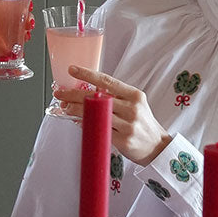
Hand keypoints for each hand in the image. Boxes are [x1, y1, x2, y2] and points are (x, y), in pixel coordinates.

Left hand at [56, 66, 172, 166]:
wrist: (157, 146)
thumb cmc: (142, 123)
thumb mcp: (134, 103)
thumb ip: (115, 96)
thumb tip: (89, 90)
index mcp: (134, 95)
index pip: (107, 81)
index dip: (87, 74)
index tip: (72, 70)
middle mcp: (132, 108)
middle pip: (98, 97)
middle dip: (75, 94)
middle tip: (60, 93)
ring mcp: (128, 125)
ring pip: (96, 114)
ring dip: (76, 110)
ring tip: (65, 107)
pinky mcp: (123, 140)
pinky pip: (99, 130)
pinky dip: (86, 125)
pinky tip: (77, 122)